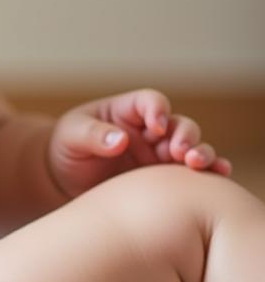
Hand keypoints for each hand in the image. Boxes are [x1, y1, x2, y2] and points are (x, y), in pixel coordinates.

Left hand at [48, 88, 231, 198]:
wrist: (63, 179)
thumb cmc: (66, 148)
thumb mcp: (71, 136)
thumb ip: (93, 135)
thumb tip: (119, 140)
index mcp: (127, 112)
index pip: (151, 102)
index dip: (157, 110)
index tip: (154, 127)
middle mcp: (150, 131)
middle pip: (179, 125)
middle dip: (184, 136)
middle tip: (178, 152)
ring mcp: (159, 155)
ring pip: (191, 149)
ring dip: (200, 153)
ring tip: (196, 164)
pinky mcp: (164, 179)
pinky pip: (191, 174)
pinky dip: (208, 173)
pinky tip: (218, 177)